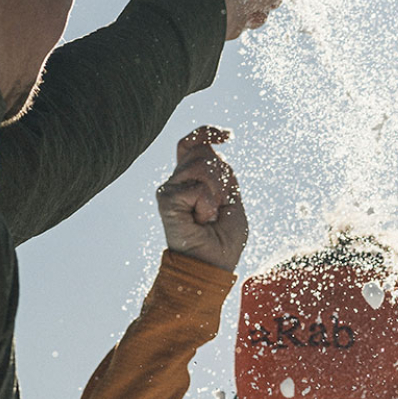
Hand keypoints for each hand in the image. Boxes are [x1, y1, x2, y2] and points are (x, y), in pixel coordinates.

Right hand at [158, 125, 246, 271]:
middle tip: (218, 207)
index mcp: (193, 180)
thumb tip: (213, 148)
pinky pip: (198, 188)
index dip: (208, 133)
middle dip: (222, 178)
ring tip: (209, 215)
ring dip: (217, 193)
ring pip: (203, 166)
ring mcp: (170, 188)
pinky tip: (202, 220)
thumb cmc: (223, 239)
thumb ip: (222, 173)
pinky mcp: (166, 198)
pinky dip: (208, 205)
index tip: (228, 135)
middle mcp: (178, 181)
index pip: (194, 144)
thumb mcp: (231, 199)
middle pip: (205, 152)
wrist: (211, 266)